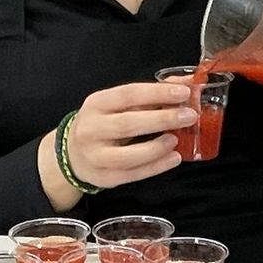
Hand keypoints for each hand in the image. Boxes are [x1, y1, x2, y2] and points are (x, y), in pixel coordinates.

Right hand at [54, 80, 194, 194]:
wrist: (73, 154)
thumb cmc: (103, 124)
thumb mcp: (119, 105)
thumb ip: (151, 95)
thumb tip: (185, 85)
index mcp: (96, 104)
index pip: (128, 94)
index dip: (157, 93)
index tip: (184, 93)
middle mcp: (92, 129)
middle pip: (128, 124)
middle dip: (162, 119)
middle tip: (189, 116)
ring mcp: (96, 156)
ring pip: (128, 155)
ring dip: (157, 147)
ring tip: (177, 139)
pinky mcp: (105, 177)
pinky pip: (133, 174)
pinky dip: (156, 167)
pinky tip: (173, 158)